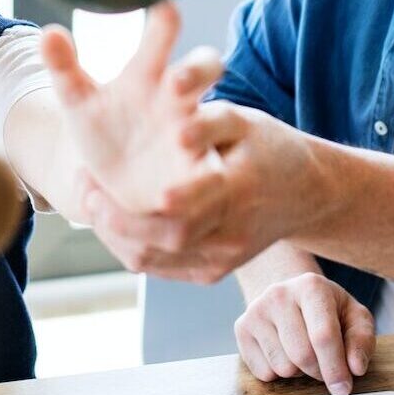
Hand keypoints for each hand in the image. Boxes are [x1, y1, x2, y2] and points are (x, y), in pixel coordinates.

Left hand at [39, 3, 225, 212]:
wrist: (115, 180)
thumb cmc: (104, 128)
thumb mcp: (80, 100)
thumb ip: (64, 67)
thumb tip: (46, 32)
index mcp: (151, 73)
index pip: (165, 36)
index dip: (166, 22)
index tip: (163, 8)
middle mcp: (180, 99)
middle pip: (205, 68)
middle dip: (197, 69)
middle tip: (176, 81)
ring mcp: (195, 135)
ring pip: (216, 120)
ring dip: (202, 128)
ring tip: (181, 138)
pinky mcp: (201, 174)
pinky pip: (208, 178)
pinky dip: (194, 188)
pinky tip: (168, 198)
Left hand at [77, 101, 325, 283]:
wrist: (309, 193)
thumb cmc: (269, 147)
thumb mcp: (247, 122)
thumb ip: (210, 122)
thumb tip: (177, 132)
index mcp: (239, 191)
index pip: (177, 211)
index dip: (131, 206)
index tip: (94, 180)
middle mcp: (232, 234)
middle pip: (159, 240)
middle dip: (112, 220)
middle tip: (84, 188)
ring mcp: (223, 259)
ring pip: (153, 259)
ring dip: (113, 234)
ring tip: (89, 201)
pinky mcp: (215, 271)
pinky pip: (161, 266)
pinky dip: (130, 245)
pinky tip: (111, 220)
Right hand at [234, 273, 374, 394]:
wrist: (291, 296)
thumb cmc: (328, 310)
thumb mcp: (354, 317)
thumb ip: (361, 340)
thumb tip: (355, 367)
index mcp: (312, 286)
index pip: (323, 336)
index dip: (335, 368)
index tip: (343, 389)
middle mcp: (279, 294)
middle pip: (302, 355)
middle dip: (319, 372)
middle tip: (326, 368)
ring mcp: (256, 310)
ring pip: (282, 367)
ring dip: (299, 372)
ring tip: (304, 353)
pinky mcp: (241, 328)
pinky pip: (263, 372)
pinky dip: (279, 374)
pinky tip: (285, 354)